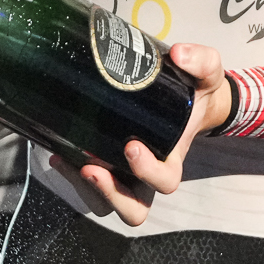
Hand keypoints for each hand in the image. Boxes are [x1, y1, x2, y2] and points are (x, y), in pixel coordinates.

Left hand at [52, 43, 229, 227]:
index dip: (148, 172)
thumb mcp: (205, 73)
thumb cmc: (194, 92)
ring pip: (105, 204)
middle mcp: (146, 175)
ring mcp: (123, 174)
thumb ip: (201, 61)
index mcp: (172, 160)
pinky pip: (86, 185)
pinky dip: (70, 174)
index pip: (165, 182)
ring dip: (84, 189)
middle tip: (91, 167)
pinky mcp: (103, 163)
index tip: (132, 146)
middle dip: (110, 193)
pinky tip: (57, 153)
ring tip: (66, 160)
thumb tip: (179, 54)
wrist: (183, 96)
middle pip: (132, 208)